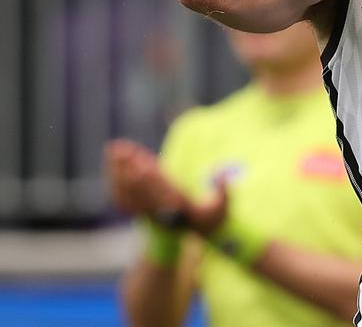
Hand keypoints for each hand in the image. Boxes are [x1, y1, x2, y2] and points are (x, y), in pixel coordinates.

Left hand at [103, 139, 228, 235]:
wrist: (183, 239)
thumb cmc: (204, 220)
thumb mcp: (220, 210)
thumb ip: (223, 193)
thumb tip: (223, 175)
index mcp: (177, 206)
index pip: (162, 191)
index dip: (151, 179)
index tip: (141, 166)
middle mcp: (157, 207)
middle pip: (141, 187)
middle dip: (130, 168)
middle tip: (121, 150)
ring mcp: (145, 207)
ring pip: (128, 189)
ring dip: (119, 169)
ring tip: (114, 148)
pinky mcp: (136, 205)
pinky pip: (122, 192)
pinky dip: (115, 178)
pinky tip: (112, 161)